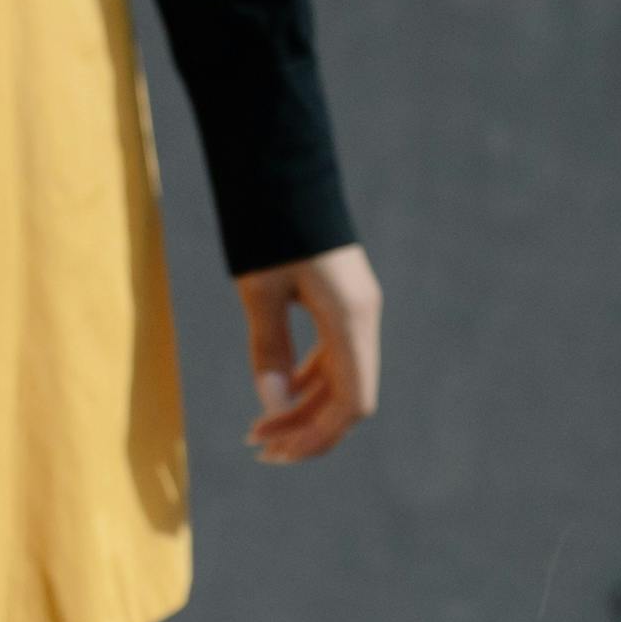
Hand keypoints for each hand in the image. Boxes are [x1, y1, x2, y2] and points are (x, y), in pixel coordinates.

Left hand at [236, 246, 381, 465]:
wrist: (284, 168)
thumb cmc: (270, 226)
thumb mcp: (260, 291)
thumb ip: (268, 350)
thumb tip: (274, 408)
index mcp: (351, 320)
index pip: (351, 403)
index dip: (318, 437)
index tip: (277, 453)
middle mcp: (362, 320)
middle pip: (347, 398)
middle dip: (306, 429)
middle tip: (258, 449)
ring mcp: (355, 311)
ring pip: (340, 380)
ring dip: (304, 409)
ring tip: (259, 429)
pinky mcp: (342, 302)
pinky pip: (333, 356)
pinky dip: (306, 382)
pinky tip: (277, 394)